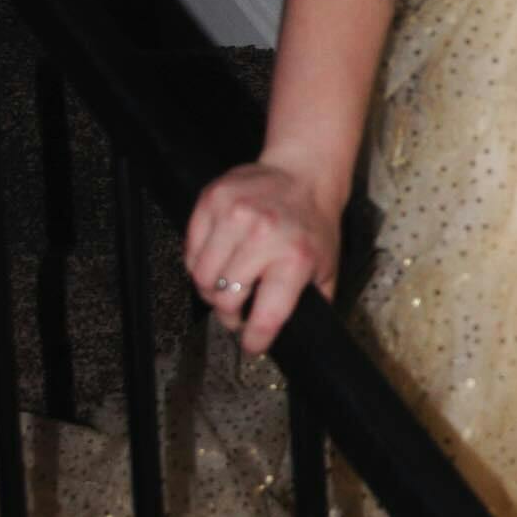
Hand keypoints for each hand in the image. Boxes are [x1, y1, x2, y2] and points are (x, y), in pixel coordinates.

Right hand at [184, 161, 340, 356]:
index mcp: (295, 257)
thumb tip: (299, 340)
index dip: (254, 340)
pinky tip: (219, 258)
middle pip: (224, 299)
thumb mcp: (327, 267)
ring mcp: (234, 215)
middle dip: (230, 314)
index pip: (265, 316)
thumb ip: (313, 305)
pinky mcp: (212, 199)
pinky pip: (189, 250)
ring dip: (211, 288)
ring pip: (200, 277)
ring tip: (228, 282)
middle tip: (239, 311)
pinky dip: (199, 262)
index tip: (252, 344)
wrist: (305, 172)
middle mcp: (263, 235)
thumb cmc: (314, 223)